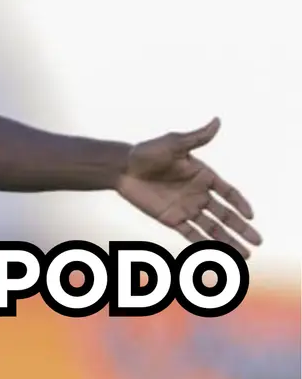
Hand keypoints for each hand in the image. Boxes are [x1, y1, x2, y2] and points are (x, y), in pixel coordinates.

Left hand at [116, 118, 260, 257]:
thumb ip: (196, 138)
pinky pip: (191, 234)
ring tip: (244, 256)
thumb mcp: (173, 144)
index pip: (228, 193)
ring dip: (227, 242)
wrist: (121, 168)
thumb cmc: (146, 153)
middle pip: (225, 214)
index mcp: (203, 175)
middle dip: (241, 229)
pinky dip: (203, 245)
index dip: (240, 204)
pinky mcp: (172, 218)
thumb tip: (217, 121)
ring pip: (211, 228)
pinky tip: (216, 255)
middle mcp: (198, 193)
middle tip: (258, 241)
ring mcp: (186, 207)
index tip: (251, 217)